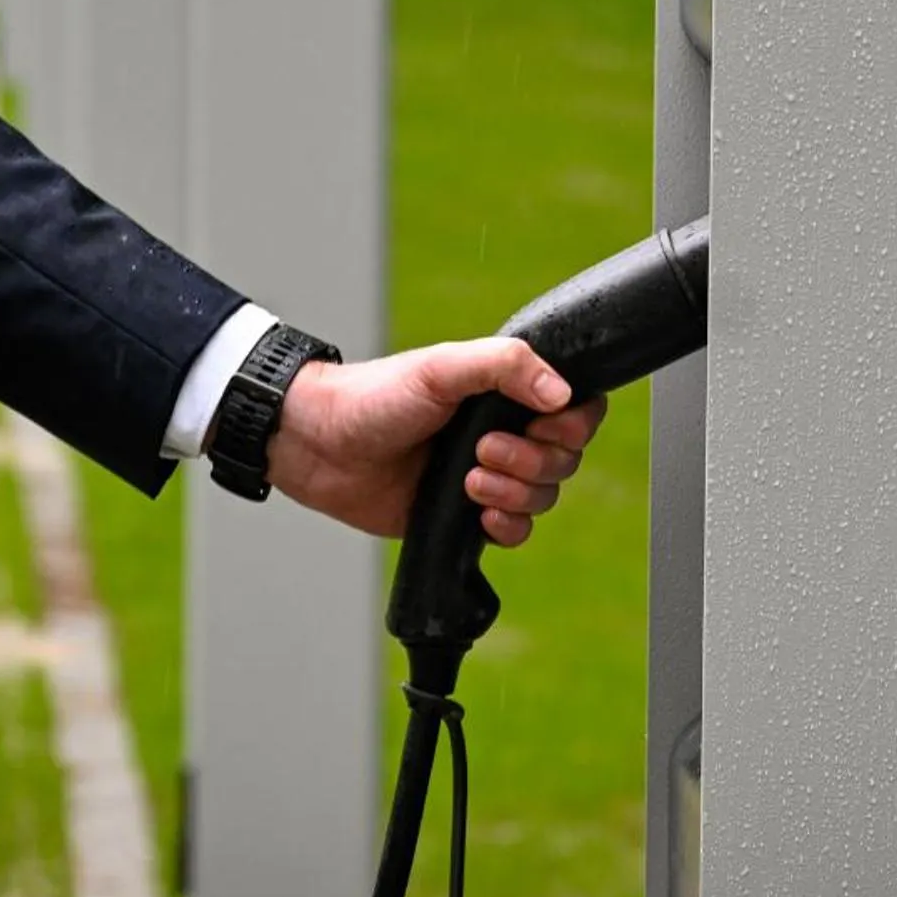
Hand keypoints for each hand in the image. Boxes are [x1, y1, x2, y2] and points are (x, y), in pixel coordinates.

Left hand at [267, 339, 607, 546]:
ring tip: (467, 480)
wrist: (319, 447)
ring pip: (544, 497)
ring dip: (515, 493)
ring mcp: (488, 475)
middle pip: (566, 458)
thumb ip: (506, 365)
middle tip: (483, 450)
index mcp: (505, 391)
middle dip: (533, 461)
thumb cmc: (373, 396)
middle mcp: (504, 431)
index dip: (572, 422)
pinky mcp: (466, 515)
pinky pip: (516, 531)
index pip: (577, 407)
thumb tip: (561, 392)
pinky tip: (477, 514)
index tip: (542, 423)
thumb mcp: (441, 367)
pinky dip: (507, 526)